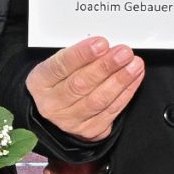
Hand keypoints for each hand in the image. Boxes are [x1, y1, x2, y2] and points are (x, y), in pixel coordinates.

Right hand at [25, 37, 144, 142]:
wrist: (57, 113)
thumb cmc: (59, 83)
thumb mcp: (58, 65)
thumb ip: (78, 56)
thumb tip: (104, 47)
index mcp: (40, 83)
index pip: (60, 67)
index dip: (82, 55)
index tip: (100, 43)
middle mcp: (52, 104)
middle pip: (80, 85)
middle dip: (105, 67)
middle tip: (122, 53)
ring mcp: (70, 120)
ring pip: (98, 100)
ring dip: (119, 80)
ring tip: (133, 65)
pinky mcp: (89, 130)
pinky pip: (111, 111)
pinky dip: (126, 93)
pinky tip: (134, 78)